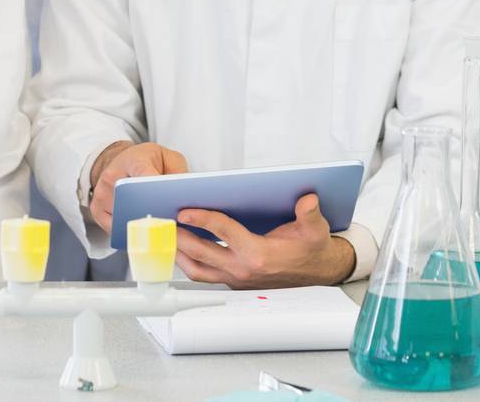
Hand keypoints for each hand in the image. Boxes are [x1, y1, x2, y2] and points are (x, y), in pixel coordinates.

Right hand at [87, 141, 188, 232]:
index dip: (153, 187)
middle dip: (151, 214)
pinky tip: (146, 235)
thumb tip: (184, 197)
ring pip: (122, 219)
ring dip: (141, 228)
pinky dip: (130, 234)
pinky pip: (114, 230)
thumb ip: (178, 173)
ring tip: (161, 232)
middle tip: (169, 225)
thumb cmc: (147, 161)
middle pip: (130, 201)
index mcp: (133, 160)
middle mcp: (112, 176)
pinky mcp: (96, 211)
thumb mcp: (168, 158)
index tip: (166, 200)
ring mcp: (101, 195)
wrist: (121, 162)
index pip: (142, 172)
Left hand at [175, 194, 355, 288]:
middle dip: (179, 236)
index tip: (185, 210)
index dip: (203, 219)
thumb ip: (310, 214)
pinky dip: (188, 261)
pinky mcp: (232, 281)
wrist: (317, 272)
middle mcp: (242, 269)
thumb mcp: (316, 229)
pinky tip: (179, 248)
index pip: (224, 232)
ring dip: (178, 253)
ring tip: (164, 235)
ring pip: (197, 269)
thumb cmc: (312, 249)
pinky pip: (203, 274)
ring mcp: (235, 278)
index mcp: (259, 254)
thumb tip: (308, 199)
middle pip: (201, 252)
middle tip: (161, 220)